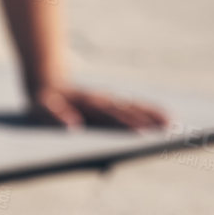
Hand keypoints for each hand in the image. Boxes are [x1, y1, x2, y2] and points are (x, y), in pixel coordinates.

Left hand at [26, 82, 169, 131]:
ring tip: (173, 123)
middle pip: (126, 112)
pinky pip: (132, 107)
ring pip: (133, 107)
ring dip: (151, 115)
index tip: (142, 134)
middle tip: (169, 129)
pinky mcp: (109, 104)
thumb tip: (71, 128)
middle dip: (146, 121)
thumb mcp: (40, 106)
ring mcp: (106, 102)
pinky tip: (165, 118)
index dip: (125, 125)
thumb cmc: (43, 100)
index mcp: (85, 104)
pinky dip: (148, 111)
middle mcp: (99, 102)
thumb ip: (54, 115)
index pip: (109, 116)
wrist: (44, 80)